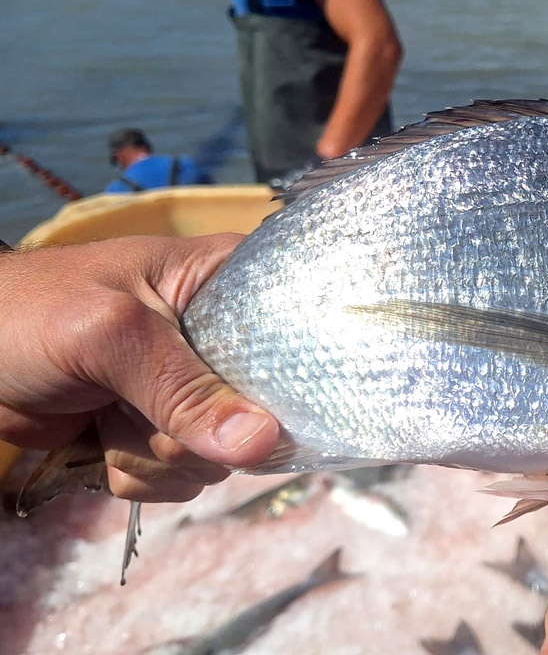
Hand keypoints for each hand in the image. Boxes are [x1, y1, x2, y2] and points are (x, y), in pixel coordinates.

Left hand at [0, 235, 278, 502]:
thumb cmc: (29, 314)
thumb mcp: (110, 334)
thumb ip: (184, 389)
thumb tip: (261, 446)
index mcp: (230, 284)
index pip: (300, 331)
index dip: (286, 378)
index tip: (249, 400)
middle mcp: (225, 341)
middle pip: (262, 414)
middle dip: (190, 427)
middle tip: (133, 398)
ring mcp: (195, 392)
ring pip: (218, 457)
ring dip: (153, 453)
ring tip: (107, 412)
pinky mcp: (165, 433)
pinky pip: (182, 480)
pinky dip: (134, 471)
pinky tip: (100, 435)